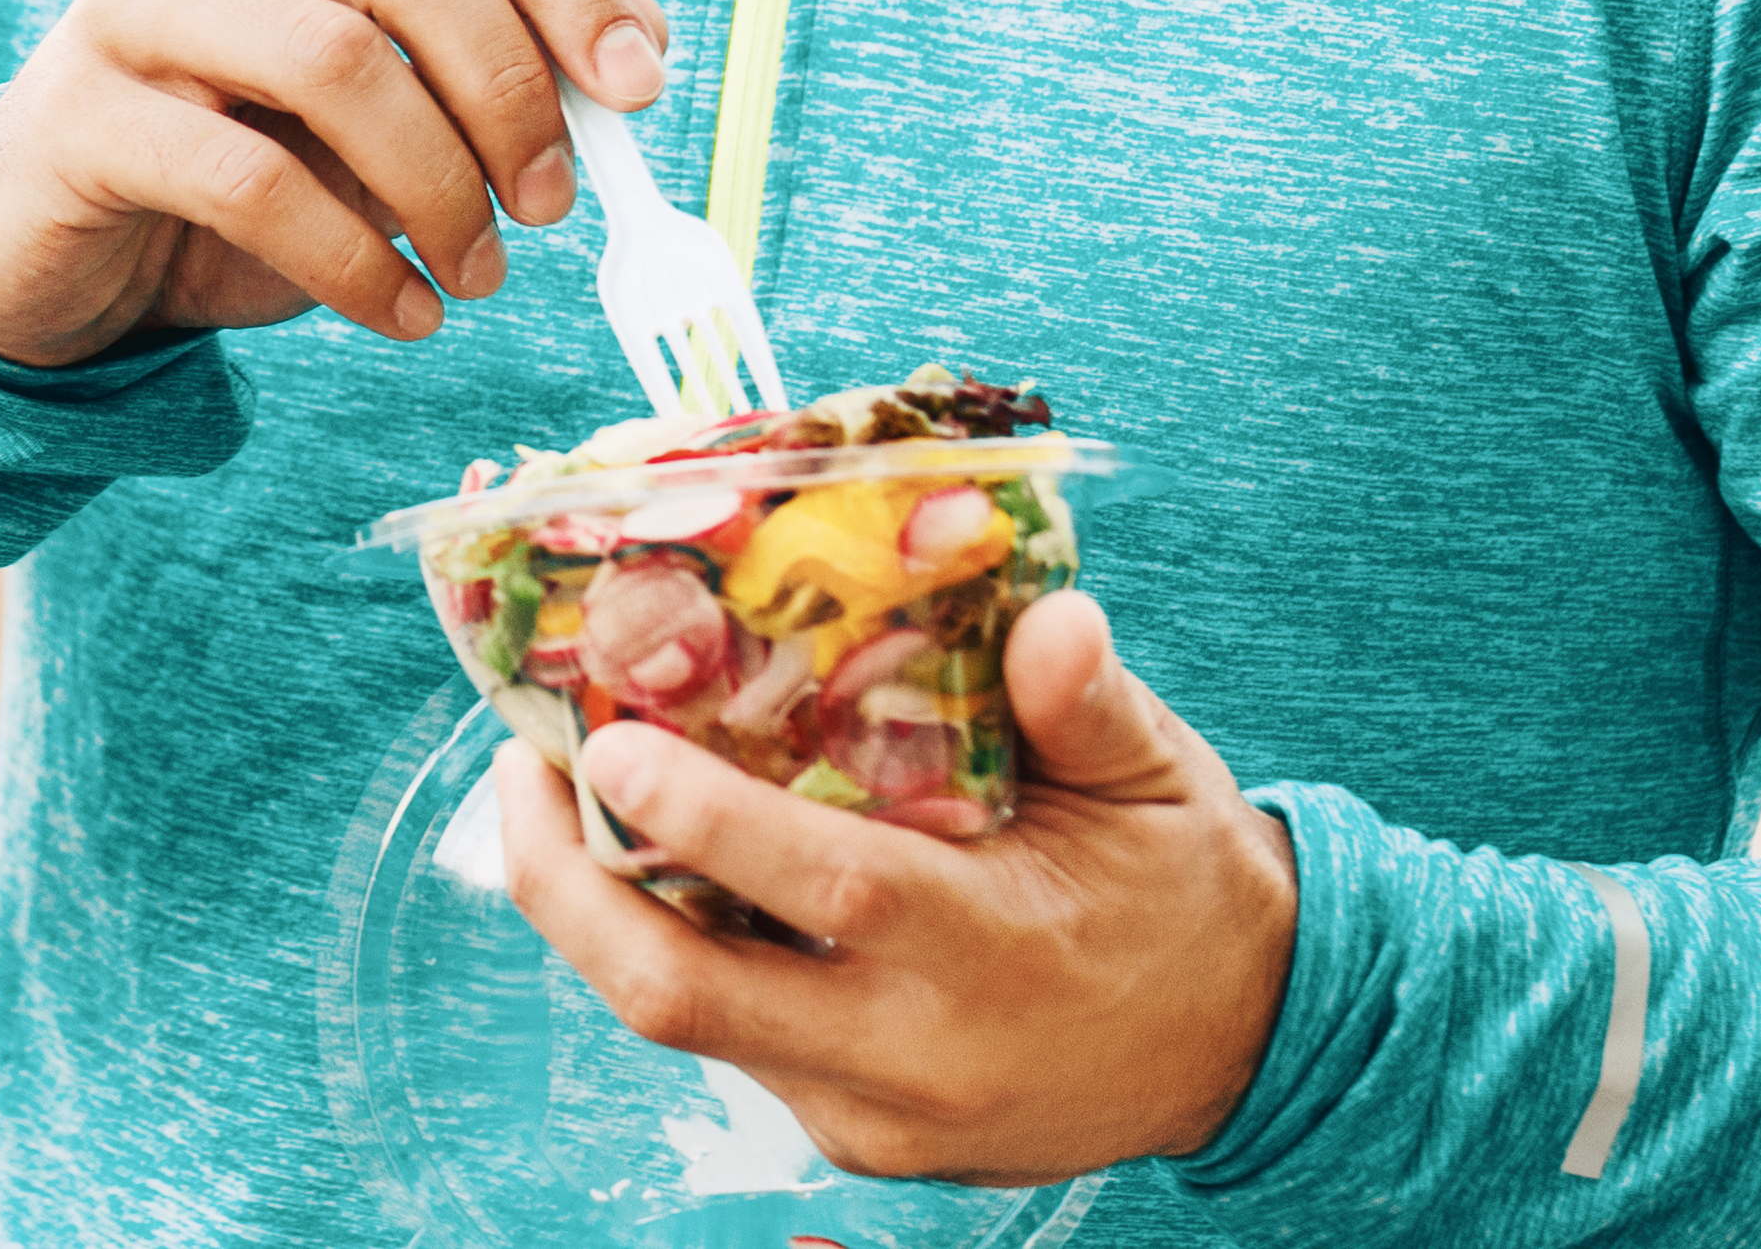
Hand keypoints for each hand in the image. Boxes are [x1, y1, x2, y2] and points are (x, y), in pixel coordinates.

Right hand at [0, 0, 670, 371]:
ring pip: (333, 59)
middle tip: (550, 204)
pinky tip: (401, 310)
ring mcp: (130, 1)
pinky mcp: (80, 113)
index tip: (639, 90)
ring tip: (476, 274)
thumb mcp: (379, 106)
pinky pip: (251, 184)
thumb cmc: (242, 160)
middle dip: (507, 85)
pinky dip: (355, 261)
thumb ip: (488, 67)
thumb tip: (634, 68)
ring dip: (438, 184)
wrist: (49, 242)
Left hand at [495, 584, 1298, 1185]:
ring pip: (687, 1029)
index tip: (610, 739)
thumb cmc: (1184, 892)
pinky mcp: (859, 1144)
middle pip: (686, 997)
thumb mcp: (1160, 783)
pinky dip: (671, 956)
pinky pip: (732, 1048)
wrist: (1245, 1049)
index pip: (826, 886)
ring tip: (549, 799)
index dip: (704, 819)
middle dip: (568, 888)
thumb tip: (1051, 616)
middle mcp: (915, 1053)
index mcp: (992, 951)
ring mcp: (875, 1117)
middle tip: (515, 770)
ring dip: (597, 919)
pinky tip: (641, 871)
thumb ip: (1088, 706)